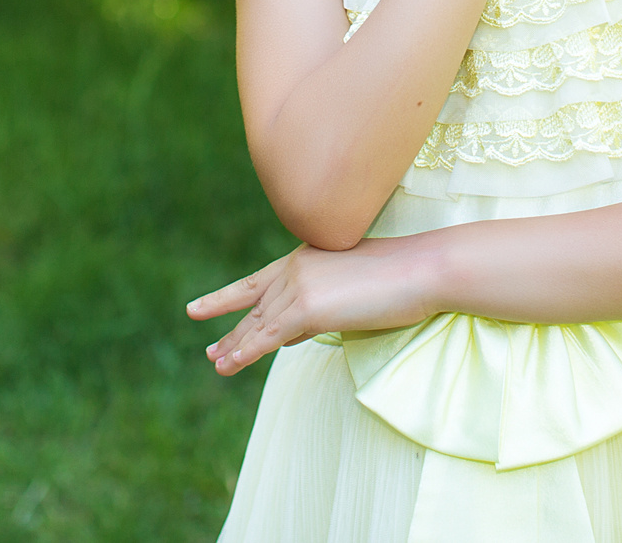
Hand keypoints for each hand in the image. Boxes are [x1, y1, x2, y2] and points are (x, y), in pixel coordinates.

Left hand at [187, 240, 435, 375]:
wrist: (420, 269)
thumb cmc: (399, 278)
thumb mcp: (349, 288)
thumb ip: (318, 304)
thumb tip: (292, 330)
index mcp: (304, 257)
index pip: (259, 282)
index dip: (228, 297)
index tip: (201, 309)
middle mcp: (294, 268)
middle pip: (257, 308)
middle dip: (233, 331)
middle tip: (212, 351)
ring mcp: (299, 286)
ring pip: (259, 324)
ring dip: (236, 347)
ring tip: (217, 364)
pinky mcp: (307, 308)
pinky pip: (268, 336)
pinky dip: (247, 351)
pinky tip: (230, 363)